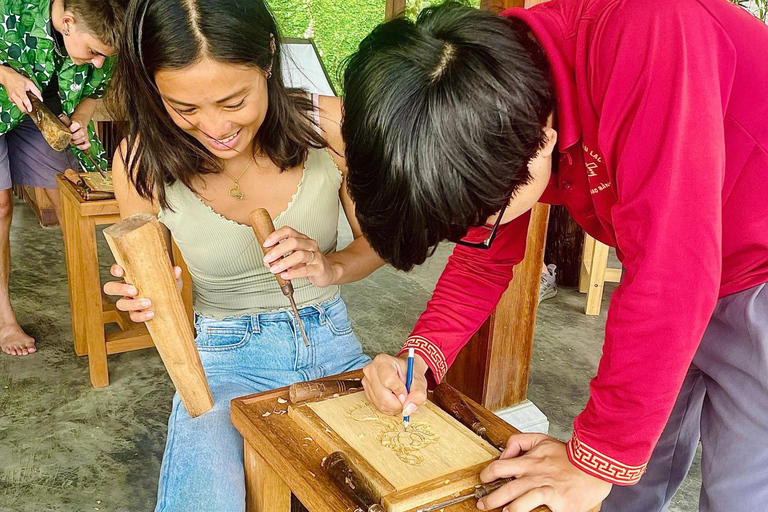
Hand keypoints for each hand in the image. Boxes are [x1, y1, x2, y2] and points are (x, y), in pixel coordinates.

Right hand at [0, 66, 41, 112]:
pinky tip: (23, 100)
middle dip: (27, 110)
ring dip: (24, 108)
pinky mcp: (10, 99)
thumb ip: (36, 91)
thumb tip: (41, 98)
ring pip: (18, 107)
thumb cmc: (17, 78)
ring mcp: (12, 98)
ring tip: (28, 104)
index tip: (31, 110)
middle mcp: (15, 95)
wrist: (7, 76)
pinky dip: (20, 104)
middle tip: (32, 109)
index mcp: (20, 91)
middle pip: (21, 107)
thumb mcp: (30, 83)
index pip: (24, 101)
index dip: (28, 106)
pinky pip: (16, 104)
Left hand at [58, 113, 90, 150]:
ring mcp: (85, 134)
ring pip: (84, 138)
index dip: (72, 128)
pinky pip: (88, 144)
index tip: (68, 130)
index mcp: (78, 122)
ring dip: (77, 141)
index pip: (77, 125)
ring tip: (72, 141)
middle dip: (74, 137)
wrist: (80, 121)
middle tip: (69, 137)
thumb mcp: (68, 120)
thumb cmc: (72, 122)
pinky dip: (83, 146)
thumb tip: (60, 117)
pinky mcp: (87, 139)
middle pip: (82, 133)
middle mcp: (83, 128)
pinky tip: (78, 146)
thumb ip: (64, 120)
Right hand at [103, 264, 182, 322]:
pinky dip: (141, 316)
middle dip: (119, 289)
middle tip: (134, 290)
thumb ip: (173, 274)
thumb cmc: (166, 286)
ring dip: (132, 304)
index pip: (116, 270)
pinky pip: (133, 316)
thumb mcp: (171, 279)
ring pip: (120, 304)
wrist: (173, 304)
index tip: (120, 271)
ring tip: (147, 303)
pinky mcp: (136, 313)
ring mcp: (130, 302)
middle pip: (110, 288)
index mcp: (132, 276)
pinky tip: (151, 313)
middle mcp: (127, 288)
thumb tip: (176, 270)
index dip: (115, 270)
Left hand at [262, 227, 337, 286]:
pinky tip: (285, 275)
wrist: (327, 272)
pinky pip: (305, 270)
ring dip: (284, 262)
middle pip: (293, 242)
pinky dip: (293, 273)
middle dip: (278, 250)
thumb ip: (281, 257)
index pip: (288, 231)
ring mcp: (316, 256)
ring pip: (299, 255)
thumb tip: (267, 261)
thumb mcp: (294, 257)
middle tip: (267, 258)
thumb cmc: (309, 263)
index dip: (276, 236)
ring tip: (274, 269)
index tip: (266, 244)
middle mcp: (309, 244)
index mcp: (302, 239)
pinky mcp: (319, 268)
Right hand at [361, 353, 427, 416]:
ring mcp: (367, 382)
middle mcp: (371, 370)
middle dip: (398, 403)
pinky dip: (389, 408)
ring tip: (401, 398)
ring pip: (380, 403)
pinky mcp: (367, 392)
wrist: (404, 370)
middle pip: (383, 396)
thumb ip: (418, 394)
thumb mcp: (419, 380)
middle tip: (406, 399)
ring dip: (394, 407)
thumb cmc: (410, 372)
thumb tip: (408, 409)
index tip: (407, 393)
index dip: (400, 391)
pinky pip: (378, 406)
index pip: (388, 381)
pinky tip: (395, 401)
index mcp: (382, 361)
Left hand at [477, 434, 610, 511]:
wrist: (593, 465)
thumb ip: (519, 441)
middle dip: (490, 499)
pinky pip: (538, 509)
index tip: (484, 480)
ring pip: (519, 502)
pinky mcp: (557, 501)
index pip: (499, 467)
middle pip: (505, 489)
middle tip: (483, 504)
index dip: (487, 474)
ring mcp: (545, 489)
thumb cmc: (568, 456)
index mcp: (529, 461)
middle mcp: (534, 475)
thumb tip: (503, 453)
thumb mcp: (541, 439)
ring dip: (508, 509)